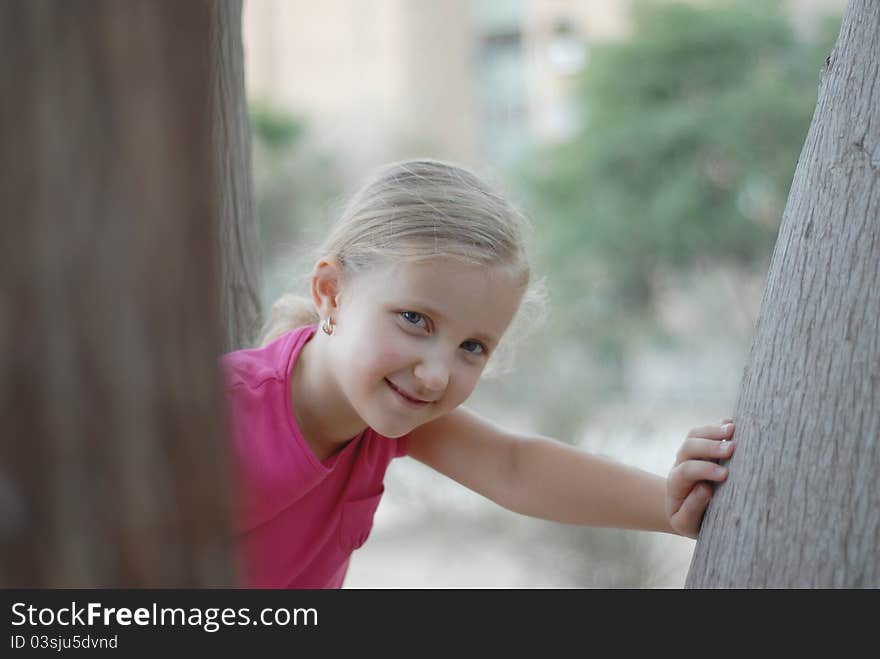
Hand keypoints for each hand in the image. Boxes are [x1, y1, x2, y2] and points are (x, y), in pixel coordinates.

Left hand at [666, 418, 735, 538]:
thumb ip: (692, 509)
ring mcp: (690, 454)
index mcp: (676, 484)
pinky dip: (717, 426)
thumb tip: (705, 488)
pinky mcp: (702, 448)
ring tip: (732, 429)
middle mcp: (681, 465)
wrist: (686, 511)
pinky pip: (704, 432)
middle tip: (732, 449)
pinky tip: (731, 423)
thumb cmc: (691, 520)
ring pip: (694, 435)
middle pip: (688, 448)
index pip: (686, 471)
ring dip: (712, 431)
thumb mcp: (686, 523)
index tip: (725, 475)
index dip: (704, 470)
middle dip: (709, 446)